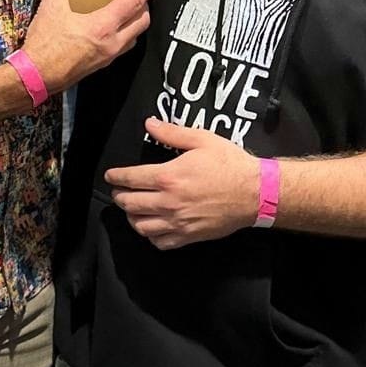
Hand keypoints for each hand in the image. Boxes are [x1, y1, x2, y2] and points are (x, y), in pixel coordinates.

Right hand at [21, 0, 152, 93]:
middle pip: (143, 20)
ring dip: (136, 20)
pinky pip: (123, 47)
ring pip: (136, 36)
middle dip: (145, 3)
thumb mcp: (49, 8)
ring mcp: (108, 56)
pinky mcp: (101, 65)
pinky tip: (109, 27)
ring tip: (126, 8)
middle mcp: (112, 43)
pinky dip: (124, 34)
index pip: (135, 1)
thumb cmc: (44, 48)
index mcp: (103, 27)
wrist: (35, 77)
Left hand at [104, 116, 258, 248]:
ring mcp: (177, 222)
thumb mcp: (202, 140)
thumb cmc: (229, 164)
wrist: (255, 193)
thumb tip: (149, 124)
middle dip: (119, 196)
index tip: (111, 175)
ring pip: (141, 226)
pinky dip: (150, 236)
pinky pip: (160, 242)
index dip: (116, 176)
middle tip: (118, 191)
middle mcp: (168, 202)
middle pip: (130, 204)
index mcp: (168, 177)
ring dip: (131, 217)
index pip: (131, 178)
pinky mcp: (188, 236)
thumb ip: (172, 133)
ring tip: (132, 209)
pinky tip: (152, 227)